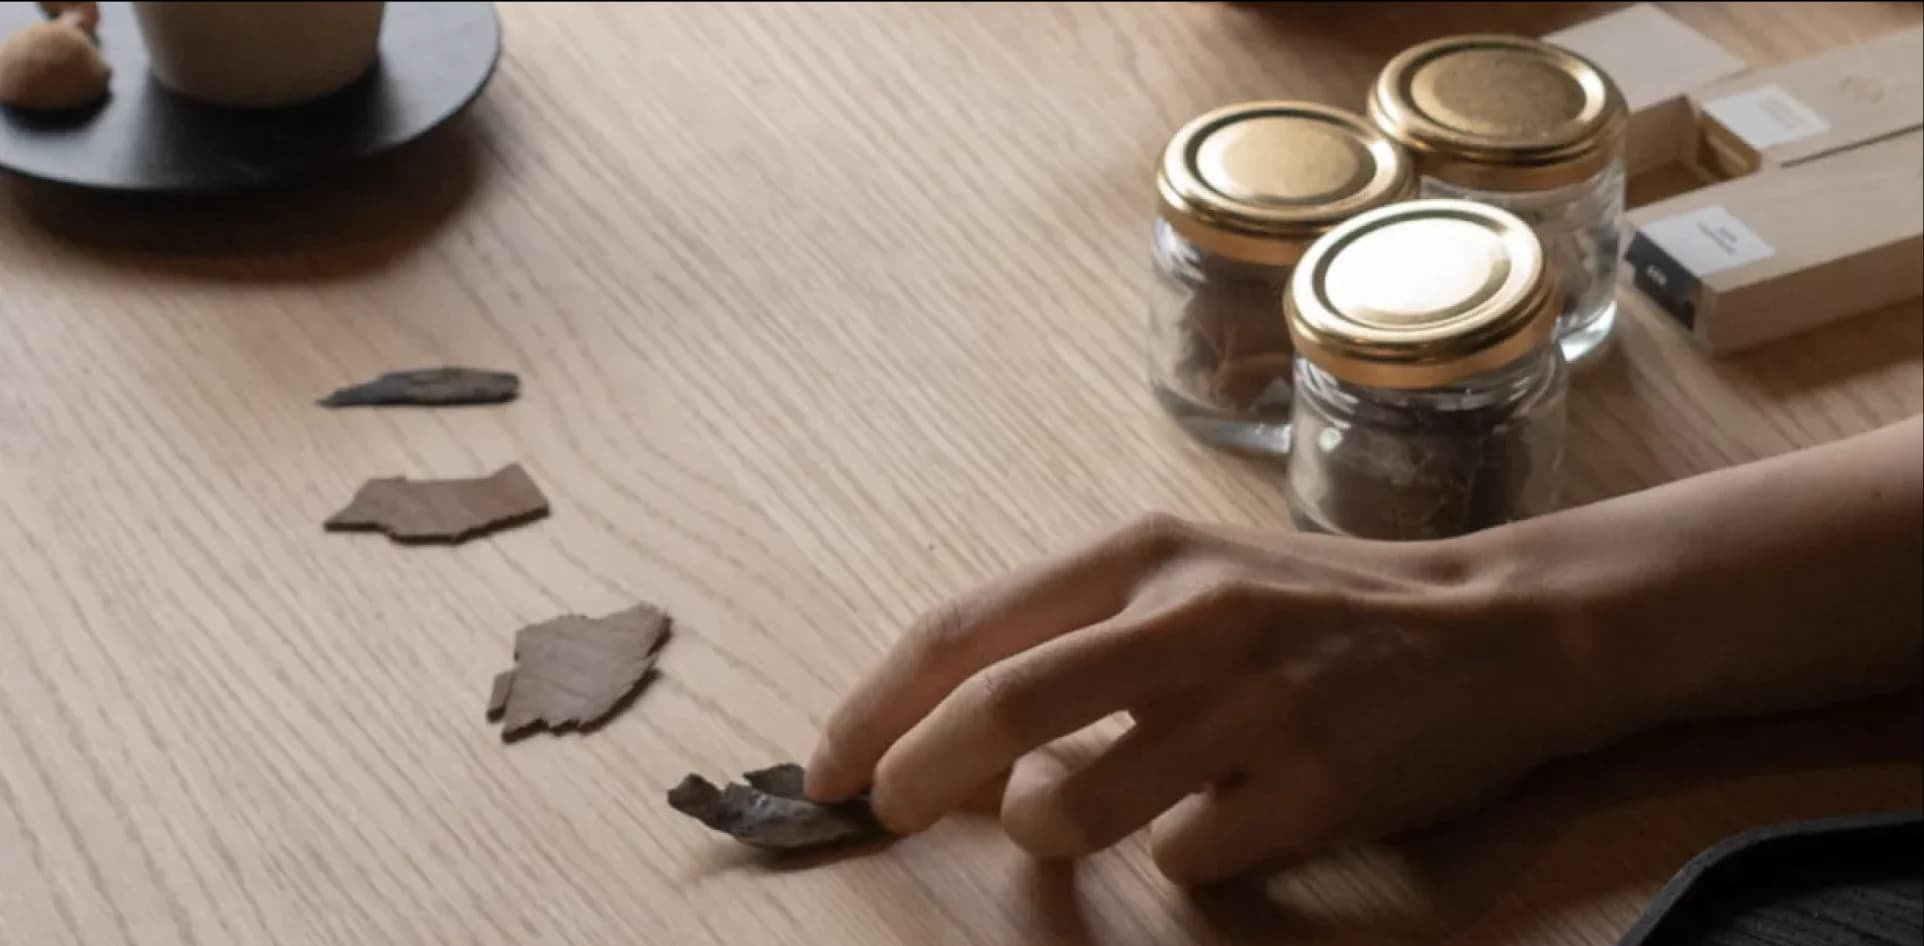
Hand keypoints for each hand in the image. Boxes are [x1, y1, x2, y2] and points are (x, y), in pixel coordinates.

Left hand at [806, 515, 1612, 883]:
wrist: (1492, 626)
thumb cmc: (1308, 609)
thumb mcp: (1185, 581)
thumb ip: (1072, 641)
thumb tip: (952, 742)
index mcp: (1138, 553)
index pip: (966, 627)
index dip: (877, 703)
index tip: (828, 763)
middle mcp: (1189, 615)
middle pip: (1002, 709)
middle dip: (915, 773)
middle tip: (885, 814)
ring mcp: (1254, 701)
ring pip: (1077, 806)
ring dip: (1048, 832)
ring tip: (1081, 817)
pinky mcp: (1314, 785)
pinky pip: (1183, 858)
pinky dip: (1172, 856)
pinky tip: (1218, 820)